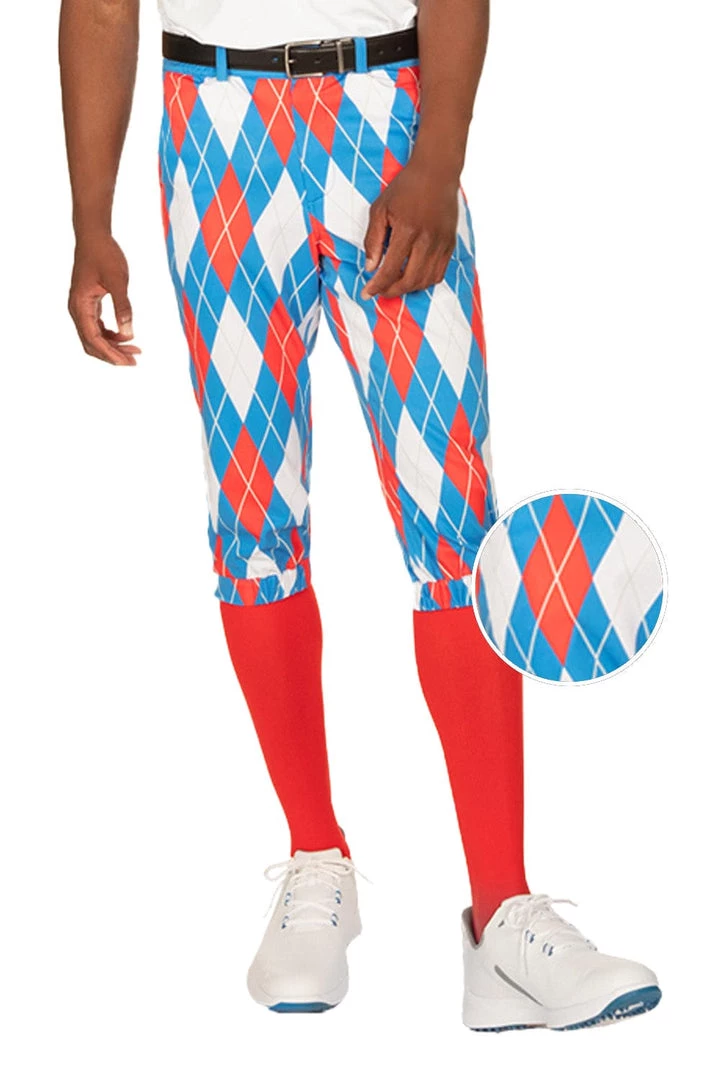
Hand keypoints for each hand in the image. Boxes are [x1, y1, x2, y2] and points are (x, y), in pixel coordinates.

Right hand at [68, 233, 140, 365]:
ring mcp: (81, 307)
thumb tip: (128, 334)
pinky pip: (97, 327)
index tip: (128, 362)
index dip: (111, 354)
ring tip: (135, 351)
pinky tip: (126, 337)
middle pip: (91, 343)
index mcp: (80, 306)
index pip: (93, 339)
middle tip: (134, 361)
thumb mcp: (118, 281)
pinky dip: (110, 336)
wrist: (94, 236)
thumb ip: (123, 307)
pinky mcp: (88, 304)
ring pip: (94, 337)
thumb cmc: (104, 255)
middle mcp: (77, 309)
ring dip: (113, 346)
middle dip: (112, 355)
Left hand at [361, 160, 459, 300]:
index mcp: (407, 230)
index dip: (377, 286)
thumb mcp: (380, 209)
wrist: (436, 172)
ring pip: (425, 281)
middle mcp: (427, 240)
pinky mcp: (450, 244)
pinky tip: (412, 277)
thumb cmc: (405, 188)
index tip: (366, 293)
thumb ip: (373, 240)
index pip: (390, 270)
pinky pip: (438, 274)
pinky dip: (424, 282)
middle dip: (391, 291)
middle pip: (409, 281)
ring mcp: (441, 244)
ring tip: (394, 285)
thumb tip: (370, 267)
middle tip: (379, 291)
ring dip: (408, 288)